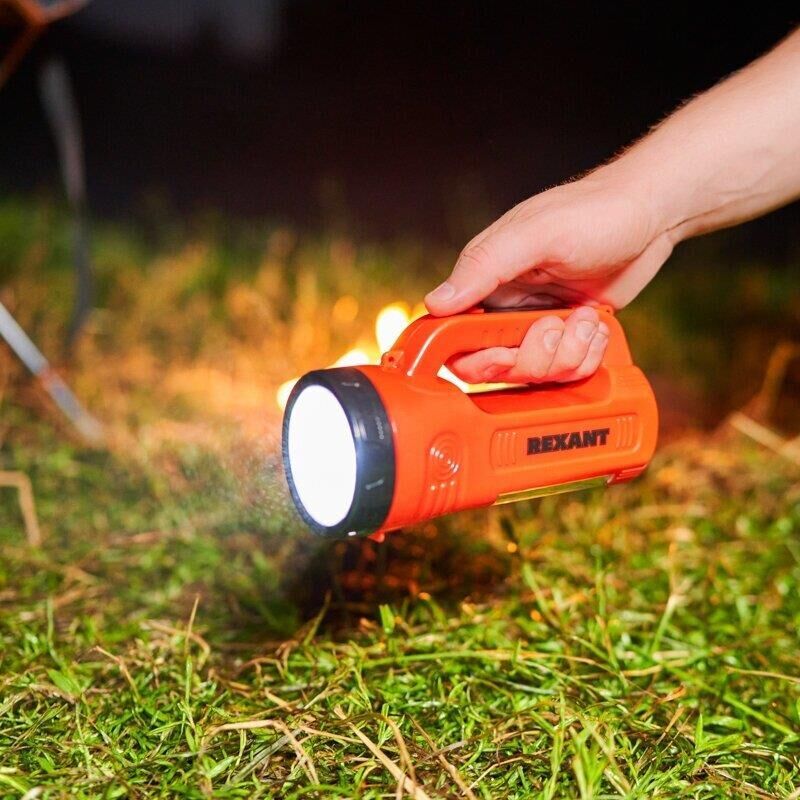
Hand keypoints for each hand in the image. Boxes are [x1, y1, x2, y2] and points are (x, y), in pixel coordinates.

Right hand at [426, 168, 672, 382]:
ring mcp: (539, 325)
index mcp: (485, 282)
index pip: (455, 340)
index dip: (476, 359)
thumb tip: (435, 303)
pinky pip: (569, 371)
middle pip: (499, 369)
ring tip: (584, 317)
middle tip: (555, 326)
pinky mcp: (569, 336)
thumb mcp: (535, 234)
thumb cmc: (592, 212)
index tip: (504, 354)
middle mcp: (506, 308)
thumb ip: (483, 267)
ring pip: (538, 375)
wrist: (650, 214)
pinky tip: (595, 323)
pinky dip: (588, 354)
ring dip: (568, 353)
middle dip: (533, 359)